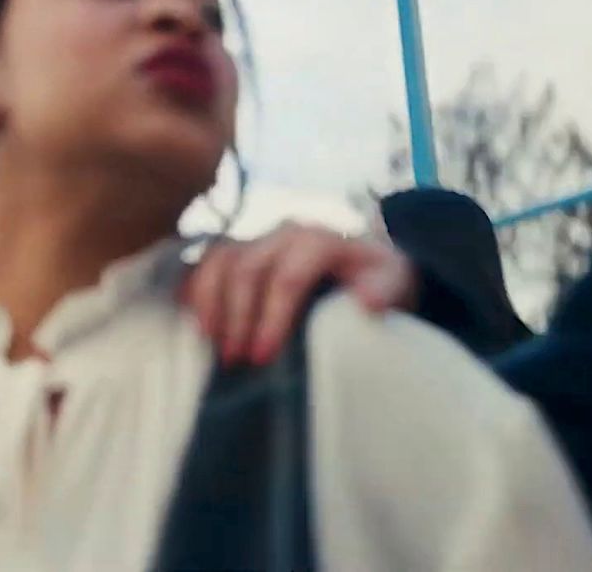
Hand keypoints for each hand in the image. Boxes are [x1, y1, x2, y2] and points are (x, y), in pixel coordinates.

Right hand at [181, 222, 415, 365]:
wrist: (366, 264)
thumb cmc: (379, 278)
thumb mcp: (396, 281)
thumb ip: (386, 288)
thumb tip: (367, 302)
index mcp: (319, 238)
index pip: (287, 277)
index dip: (271, 317)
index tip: (263, 355)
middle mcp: (284, 232)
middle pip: (247, 269)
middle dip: (238, 317)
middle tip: (236, 359)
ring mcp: (258, 238)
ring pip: (220, 260)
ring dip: (211, 303)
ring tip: (214, 344)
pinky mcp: (241, 249)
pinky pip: (206, 261)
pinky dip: (195, 288)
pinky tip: (194, 319)